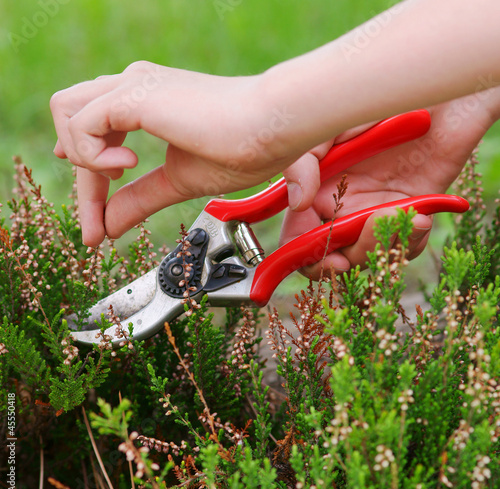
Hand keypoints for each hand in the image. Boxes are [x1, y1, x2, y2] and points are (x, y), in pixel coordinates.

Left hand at [50, 62, 304, 245]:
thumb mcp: (179, 182)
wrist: (273, 127)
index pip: (98, 142)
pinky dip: (93, 156)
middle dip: (83, 183)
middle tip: (95, 227)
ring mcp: (132, 85)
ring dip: (82, 160)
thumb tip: (110, 225)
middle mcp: (133, 87)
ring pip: (66, 113)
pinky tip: (128, 166)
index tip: (98, 228)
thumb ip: (141, 199)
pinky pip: (81, 123)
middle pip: (74, 126)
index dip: (92, 189)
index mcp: (146, 104)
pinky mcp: (134, 94)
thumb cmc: (243, 148)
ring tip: (121, 177)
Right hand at [280, 89, 499, 279]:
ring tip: (404, 216)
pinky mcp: (412, 210)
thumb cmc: (380, 96)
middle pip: (335, 253)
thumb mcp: (330, 121)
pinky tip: (420, 219)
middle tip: (369, 236)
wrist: (440, 86)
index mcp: (316, 188)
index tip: (328, 257)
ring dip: (384, 246)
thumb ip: (304, 159)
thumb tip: (297, 201)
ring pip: (370, 253)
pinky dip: (411, 241)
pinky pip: (405, 244)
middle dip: (350, 255)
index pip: (299, 235)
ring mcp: (377, 208)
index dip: (306, 254)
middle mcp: (343, 204)